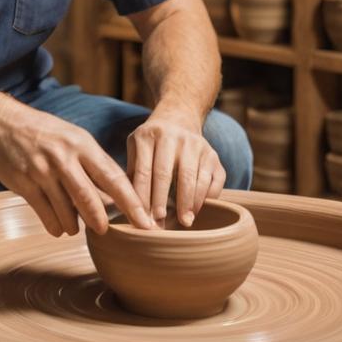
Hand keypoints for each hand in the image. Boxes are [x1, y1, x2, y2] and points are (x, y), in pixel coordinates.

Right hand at [0, 105, 152, 236]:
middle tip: (105, 230)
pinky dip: (56, 226)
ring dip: (74, 225)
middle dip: (100, 221)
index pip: (113, 178)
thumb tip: (118, 198)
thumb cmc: (48, 134)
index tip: (145, 223)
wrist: (4, 124)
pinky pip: (47, 216)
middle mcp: (64, 158)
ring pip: (67, 213)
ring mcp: (43, 171)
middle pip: (90, 199)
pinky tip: (58, 225)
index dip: (131, 203)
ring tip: (75, 224)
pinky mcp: (25, 184)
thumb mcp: (75, 139)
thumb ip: (95, 165)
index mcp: (83, 145)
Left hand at [126, 106, 225, 226]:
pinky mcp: (213, 154)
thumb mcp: (136, 148)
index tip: (143, 216)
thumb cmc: (152, 143)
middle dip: (163, 201)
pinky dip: (206, 197)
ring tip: (184, 221)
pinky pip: (212, 179)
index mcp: (147, 135)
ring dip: (188, 203)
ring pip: (192, 177)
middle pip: (166, 174)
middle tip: (161, 223)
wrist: (178, 118)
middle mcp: (172, 136)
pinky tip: (198, 209)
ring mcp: (195, 144)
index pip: (144, 171)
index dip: (144, 196)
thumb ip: (132, 173)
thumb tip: (128, 208)